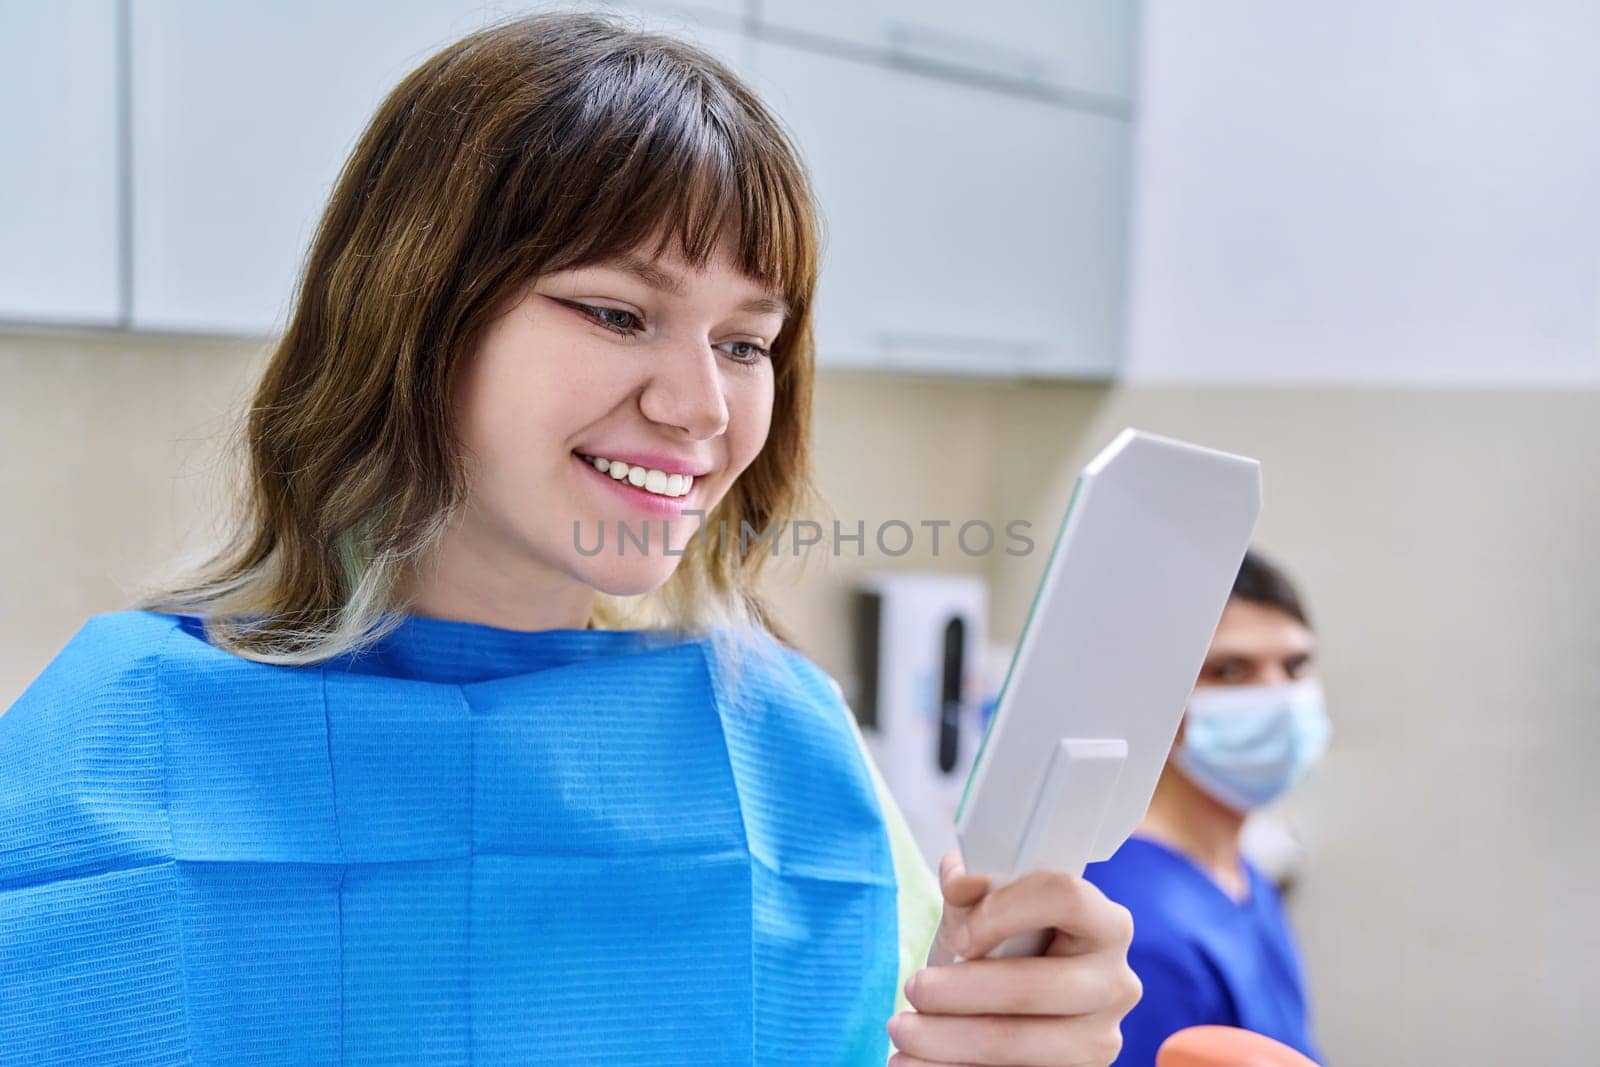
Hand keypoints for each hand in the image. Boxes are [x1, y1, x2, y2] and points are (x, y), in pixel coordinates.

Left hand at [886, 850, 1141, 1065]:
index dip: (1005, 912)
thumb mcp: (988, 914)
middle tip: (913, 988)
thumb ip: (975, 890)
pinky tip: (912, 1064)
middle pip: (1035, 986)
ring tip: (902, 1031)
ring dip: (946, 1040)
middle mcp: (1114, 983)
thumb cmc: (1004, 950)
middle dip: (961, 991)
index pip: (1065, 897)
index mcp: (1104, 923)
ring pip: (1018, 1044)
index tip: (960, 935)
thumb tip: (958, 880)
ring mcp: (1099, 1039)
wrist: (1014, 1011)